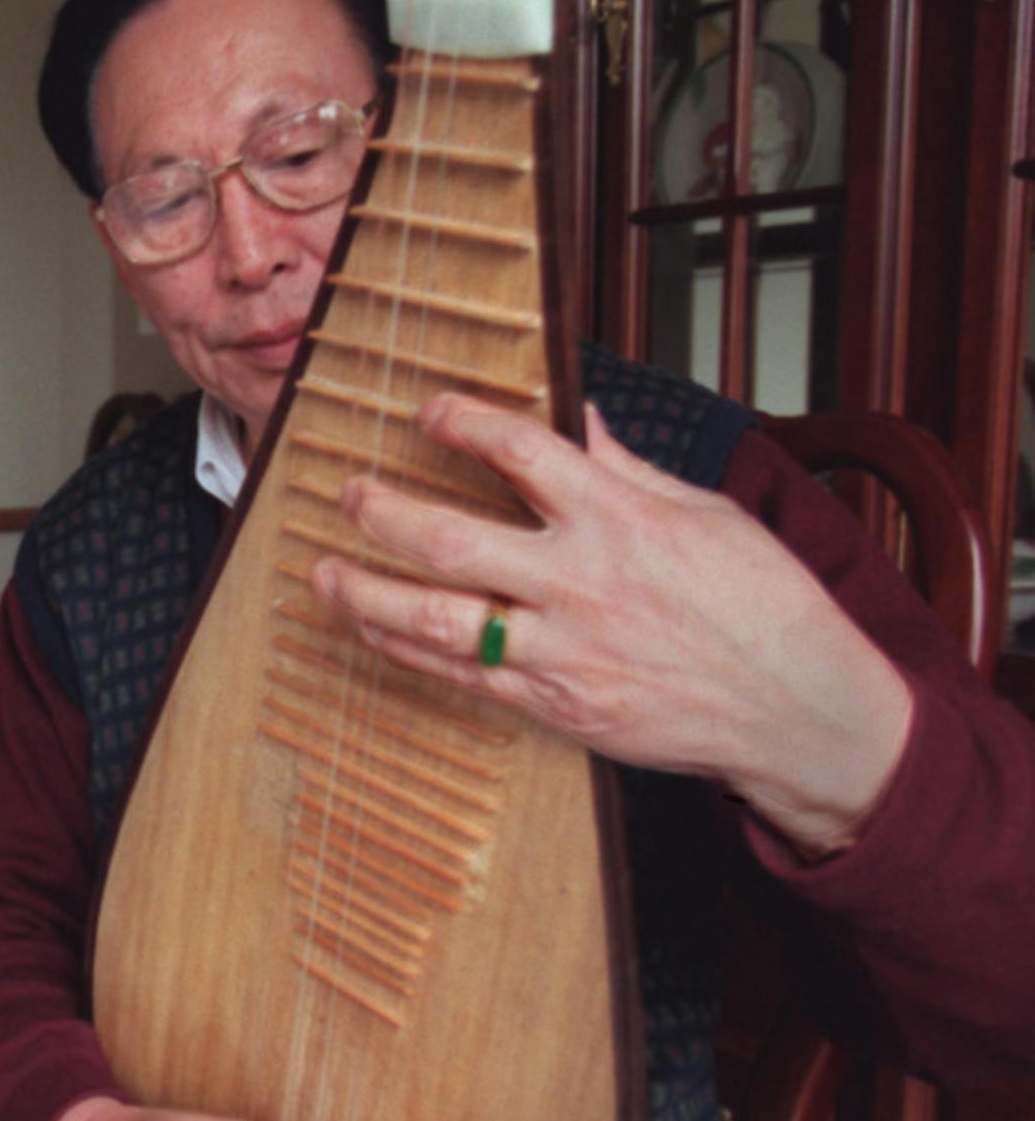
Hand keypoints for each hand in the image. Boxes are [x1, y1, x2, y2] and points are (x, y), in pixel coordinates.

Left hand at [310, 394, 912, 853]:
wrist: (797, 711)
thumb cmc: (763, 607)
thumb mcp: (707, 515)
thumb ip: (629, 469)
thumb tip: (581, 416)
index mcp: (623, 519)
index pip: (523, 451)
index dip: (465, 423)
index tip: (428, 409)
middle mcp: (581, 582)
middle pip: (451, 539)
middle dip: (383, 512)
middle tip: (347, 493)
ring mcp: (562, 650)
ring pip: (438, 618)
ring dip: (368, 593)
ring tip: (323, 572)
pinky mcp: (556, 705)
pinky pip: (461, 676)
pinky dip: (407, 651)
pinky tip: (373, 629)